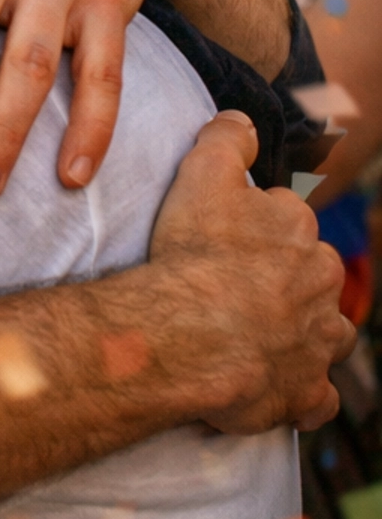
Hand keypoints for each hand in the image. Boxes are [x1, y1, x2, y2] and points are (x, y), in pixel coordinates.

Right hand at [148, 111, 353, 432]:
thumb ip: (227, 138)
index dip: (256, 232)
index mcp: (302, 234)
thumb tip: (243, 121)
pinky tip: (281, 388)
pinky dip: (305, 395)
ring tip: (265, 337)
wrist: (191, 333)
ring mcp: (318, 344)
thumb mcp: (203, 173)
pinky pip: (318, 398)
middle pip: (313, 278)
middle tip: (239, 290)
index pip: (289, 224)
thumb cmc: (195, 253)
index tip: (227, 242)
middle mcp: (322, 286)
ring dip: (306, 336)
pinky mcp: (306, 393)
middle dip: (287, 283)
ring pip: (328, 335)